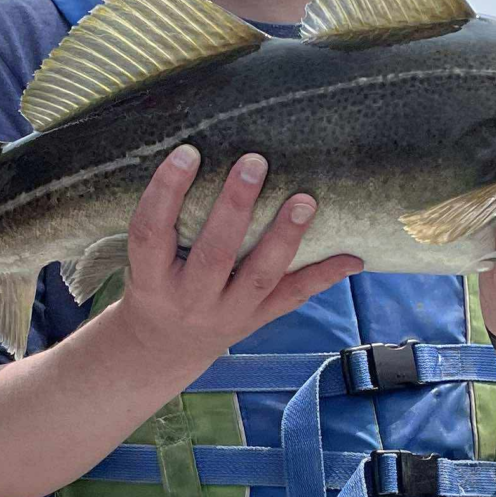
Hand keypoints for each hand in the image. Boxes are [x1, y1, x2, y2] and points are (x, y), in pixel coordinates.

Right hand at [110, 145, 361, 379]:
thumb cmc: (155, 283)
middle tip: (254, 162)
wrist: (165, 346)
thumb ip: (163, 219)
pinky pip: (293, 297)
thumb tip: (196, 150)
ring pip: (259, 276)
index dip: (167, 191)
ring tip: (304, 201)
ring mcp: (226, 313)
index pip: (151, 232)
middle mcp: (188, 299)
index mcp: (150, 278)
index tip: (188, 151)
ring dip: (284, 237)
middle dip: (235, 207)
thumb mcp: (143, 260)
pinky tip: (352, 258)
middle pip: (214, 254)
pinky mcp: (256, 320)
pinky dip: (324, 276)